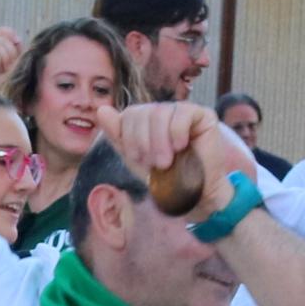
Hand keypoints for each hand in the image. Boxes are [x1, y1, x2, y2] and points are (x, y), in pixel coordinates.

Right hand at [0, 28, 24, 86]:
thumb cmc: (10, 85)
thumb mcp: (18, 63)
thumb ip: (15, 46)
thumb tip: (8, 33)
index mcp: (1, 51)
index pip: (6, 33)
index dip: (12, 37)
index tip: (17, 46)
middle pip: (4, 38)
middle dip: (11, 53)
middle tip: (8, 68)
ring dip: (5, 58)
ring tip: (2, 71)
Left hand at [108, 101, 242, 196]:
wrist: (192, 195)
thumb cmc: (164, 178)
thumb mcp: (134, 159)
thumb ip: (117, 135)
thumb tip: (101, 110)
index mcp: (147, 120)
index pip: (130, 114)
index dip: (130, 137)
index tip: (138, 159)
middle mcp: (164, 112)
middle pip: (144, 112)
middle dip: (144, 141)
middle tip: (154, 164)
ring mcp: (184, 112)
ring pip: (161, 113)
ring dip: (159, 141)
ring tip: (166, 162)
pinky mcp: (203, 115)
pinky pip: (182, 113)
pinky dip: (177, 132)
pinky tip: (181, 147)